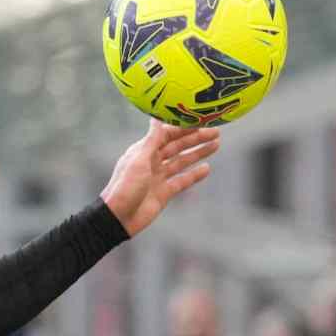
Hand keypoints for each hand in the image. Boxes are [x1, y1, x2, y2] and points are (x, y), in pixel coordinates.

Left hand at [99, 118, 220, 235]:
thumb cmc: (125, 186)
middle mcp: (151, 162)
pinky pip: (182, 181)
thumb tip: (156, 117)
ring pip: (182, 162)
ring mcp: (158, 177)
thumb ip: (151, 140)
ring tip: (216, 144)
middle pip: (177, 146)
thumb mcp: (139, 161)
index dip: (183, 127)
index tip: (200, 120)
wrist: (118, 218)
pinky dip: (194, 175)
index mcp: (143, 151)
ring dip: (198, 153)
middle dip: (195, 138)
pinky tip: (207, 168)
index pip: (166, 134)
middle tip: (215, 131)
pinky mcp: (164, 192)